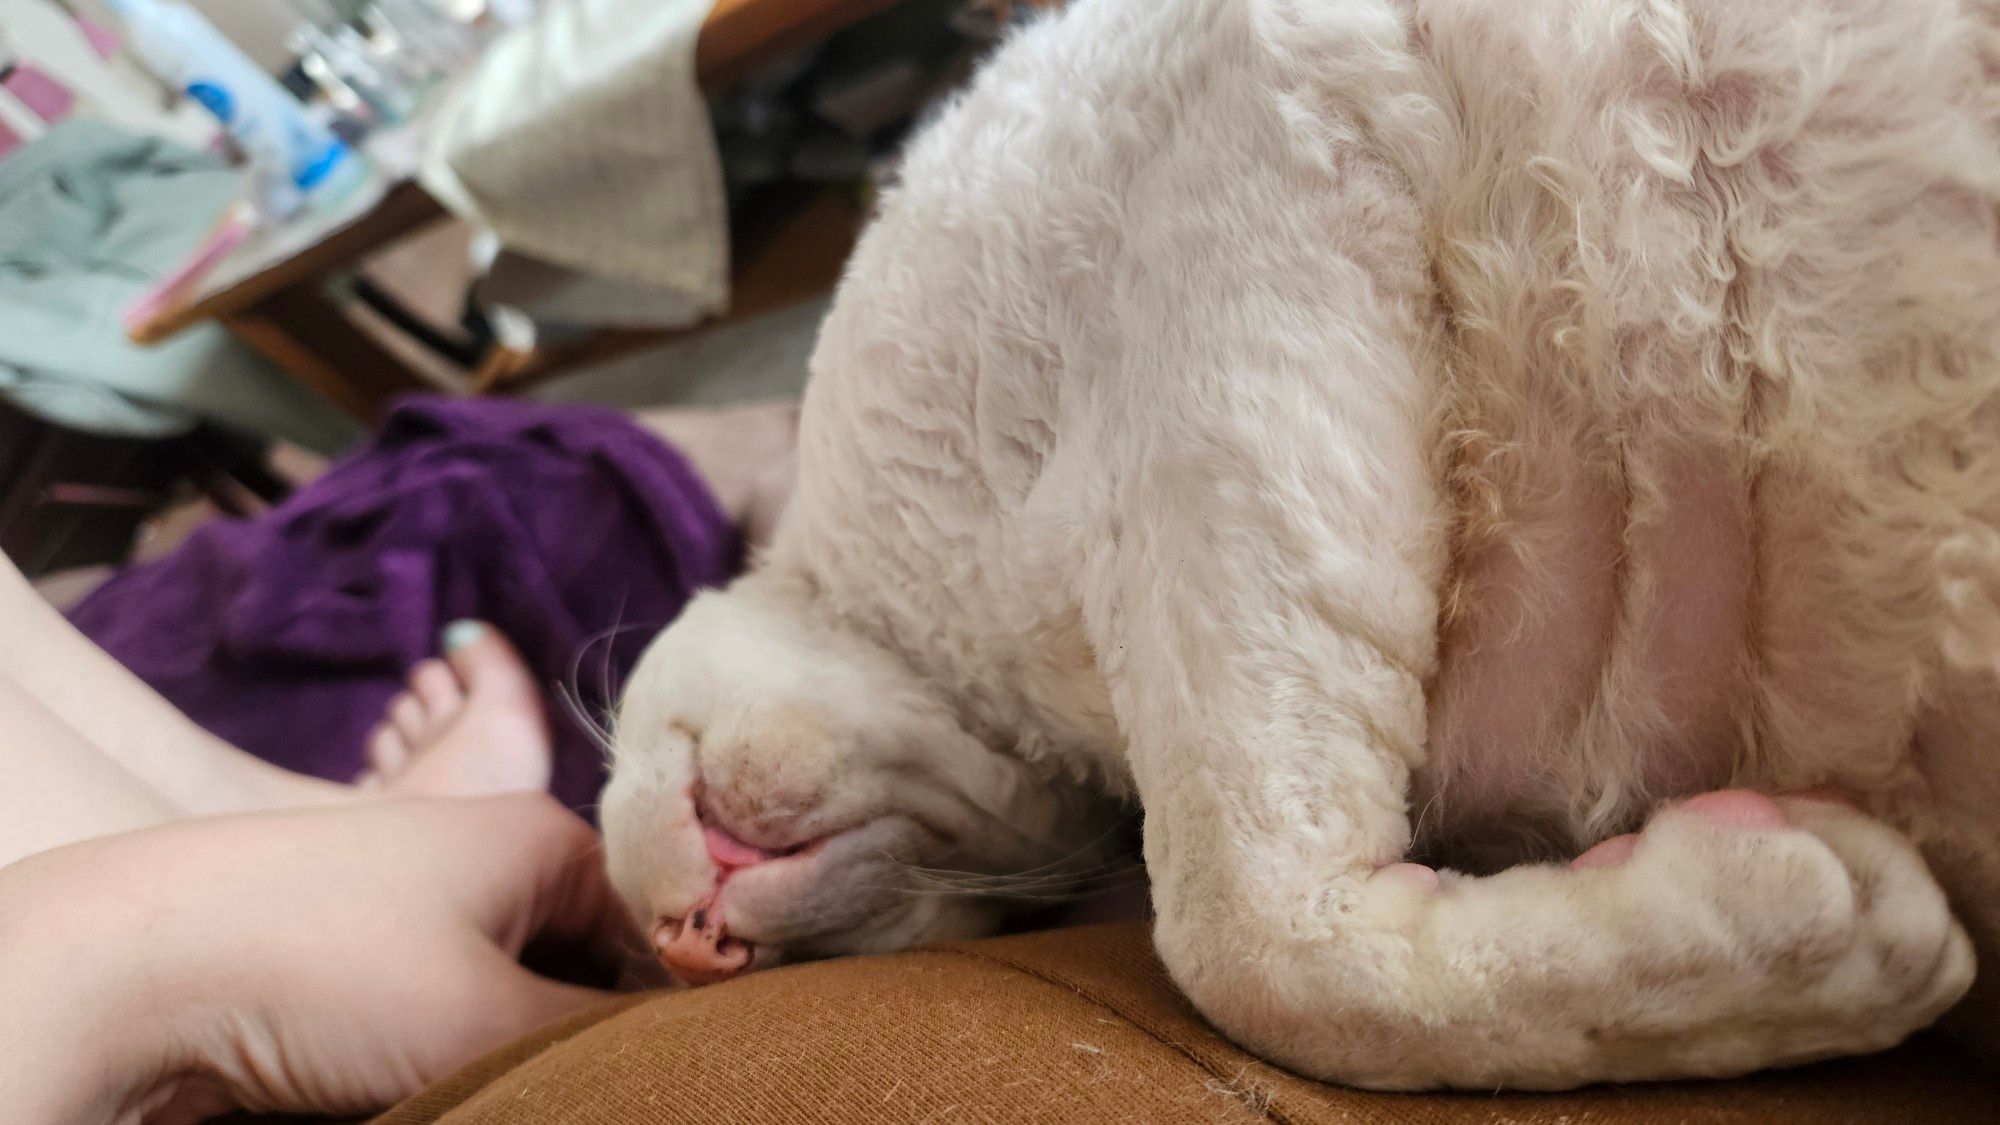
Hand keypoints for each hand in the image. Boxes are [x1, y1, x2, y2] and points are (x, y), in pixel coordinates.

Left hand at [0, 794, 635, 1121]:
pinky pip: (451, 1011)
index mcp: (545, 836)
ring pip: (519, 996)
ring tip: (499, 1086)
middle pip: (592, 965)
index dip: (677, 1013)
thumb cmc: (325, 970)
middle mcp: (491, 856)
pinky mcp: (360, 955)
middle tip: (583, 1090)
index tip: (675, 1076)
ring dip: (524, 1052)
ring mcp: (420, 902)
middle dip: (592, 1038)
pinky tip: (441, 1087)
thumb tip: (680, 1062)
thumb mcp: (492, 1022)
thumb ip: (607, 1045)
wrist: (121, 968)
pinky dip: (462, 1054)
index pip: (662, 932)